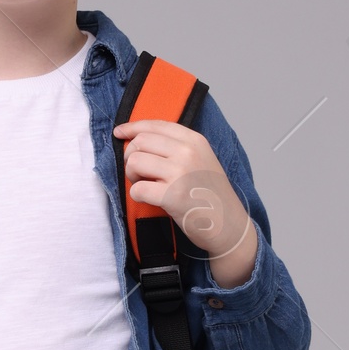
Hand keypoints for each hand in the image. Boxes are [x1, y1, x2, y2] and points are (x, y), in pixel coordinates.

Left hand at [114, 116, 256, 287]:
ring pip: (135, 162)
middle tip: (139, 172)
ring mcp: (180, 173)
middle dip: (131, 156)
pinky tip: (150, 199)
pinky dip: (137, 195)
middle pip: (140, 142)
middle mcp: (187, 152)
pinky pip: (137, 189)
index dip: (132, 127)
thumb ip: (177, 147)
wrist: (229, 225)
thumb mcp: (202, 159)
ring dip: (133, 175)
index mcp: (194, 140)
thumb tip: (140, 139)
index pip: (155, 125)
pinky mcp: (172, 196)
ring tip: (147, 185)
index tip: (119, 132)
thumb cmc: (211, 195)